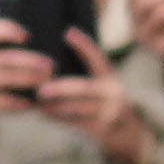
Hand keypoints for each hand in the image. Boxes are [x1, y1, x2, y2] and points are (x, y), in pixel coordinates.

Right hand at [0, 13, 52, 126]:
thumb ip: (3, 46)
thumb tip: (44, 44)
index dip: (7, 31)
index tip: (26, 35)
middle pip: (5, 58)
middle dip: (30, 62)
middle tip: (51, 65)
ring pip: (5, 79)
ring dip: (28, 80)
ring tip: (47, 82)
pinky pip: (1, 101)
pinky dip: (18, 103)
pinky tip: (33, 104)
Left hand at [32, 31, 154, 163]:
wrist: (125, 131)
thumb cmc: (103, 100)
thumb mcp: (102, 83)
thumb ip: (86, 71)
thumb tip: (51, 59)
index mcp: (110, 76)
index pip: (98, 57)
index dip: (84, 45)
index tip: (68, 33)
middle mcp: (112, 93)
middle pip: (85, 89)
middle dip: (62, 88)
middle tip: (41, 88)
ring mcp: (109, 113)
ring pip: (78, 109)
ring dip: (56, 106)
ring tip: (38, 102)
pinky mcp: (102, 129)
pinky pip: (76, 124)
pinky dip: (59, 118)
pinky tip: (45, 114)